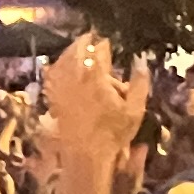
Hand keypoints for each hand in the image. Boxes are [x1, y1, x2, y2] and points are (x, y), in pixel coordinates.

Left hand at [46, 35, 146, 171]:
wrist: (86, 155)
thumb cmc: (113, 133)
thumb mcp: (134, 110)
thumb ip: (139, 83)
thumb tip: (140, 59)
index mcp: (97, 76)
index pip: (100, 49)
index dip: (105, 42)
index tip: (108, 41)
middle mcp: (76, 76)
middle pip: (78, 48)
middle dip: (86, 41)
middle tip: (92, 38)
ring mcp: (62, 86)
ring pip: (63, 59)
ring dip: (72, 51)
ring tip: (79, 49)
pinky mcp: (54, 97)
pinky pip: (52, 75)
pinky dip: (57, 67)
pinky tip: (60, 67)